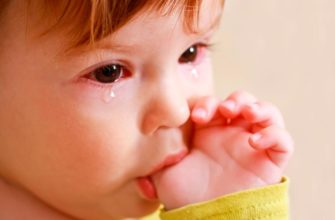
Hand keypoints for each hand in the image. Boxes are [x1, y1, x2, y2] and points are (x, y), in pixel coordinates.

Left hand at [152, 91, 293, 209]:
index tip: (198, 117)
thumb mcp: (164, 173)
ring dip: (258, 107)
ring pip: (267, 113)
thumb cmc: (187, 197)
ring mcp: (253, 146)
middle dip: (235, 99)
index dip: (208, 104)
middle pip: (243, 102)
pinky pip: (283, 141)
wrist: (207, 218)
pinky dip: (274, 134)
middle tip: (224, 110)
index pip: (215, 104)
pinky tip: (255, 141)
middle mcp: (232, 136)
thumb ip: (152, 158)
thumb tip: (135, 150)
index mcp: (210, 133)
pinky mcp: (270, 161)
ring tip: (245, 113)